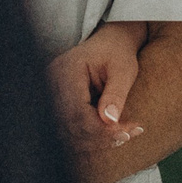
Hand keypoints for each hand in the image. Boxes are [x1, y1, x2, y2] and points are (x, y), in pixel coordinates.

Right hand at [49, 20, 145, 164]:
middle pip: (70, 124)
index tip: (128, 132)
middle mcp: (53, 82)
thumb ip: (116, 94)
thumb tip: (110, 121)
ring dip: (96, 139)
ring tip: (123, 136)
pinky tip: (111, 134)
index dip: (101, 128)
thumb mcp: (123, 69)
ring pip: (69, 130)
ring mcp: (52, 93)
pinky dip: (90, 135)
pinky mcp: (58, 102)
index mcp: (67, 70)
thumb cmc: (118, 52)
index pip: (78, 111)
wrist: (109, 42)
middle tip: (129, 135)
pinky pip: (70, 127)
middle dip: (101, 136)